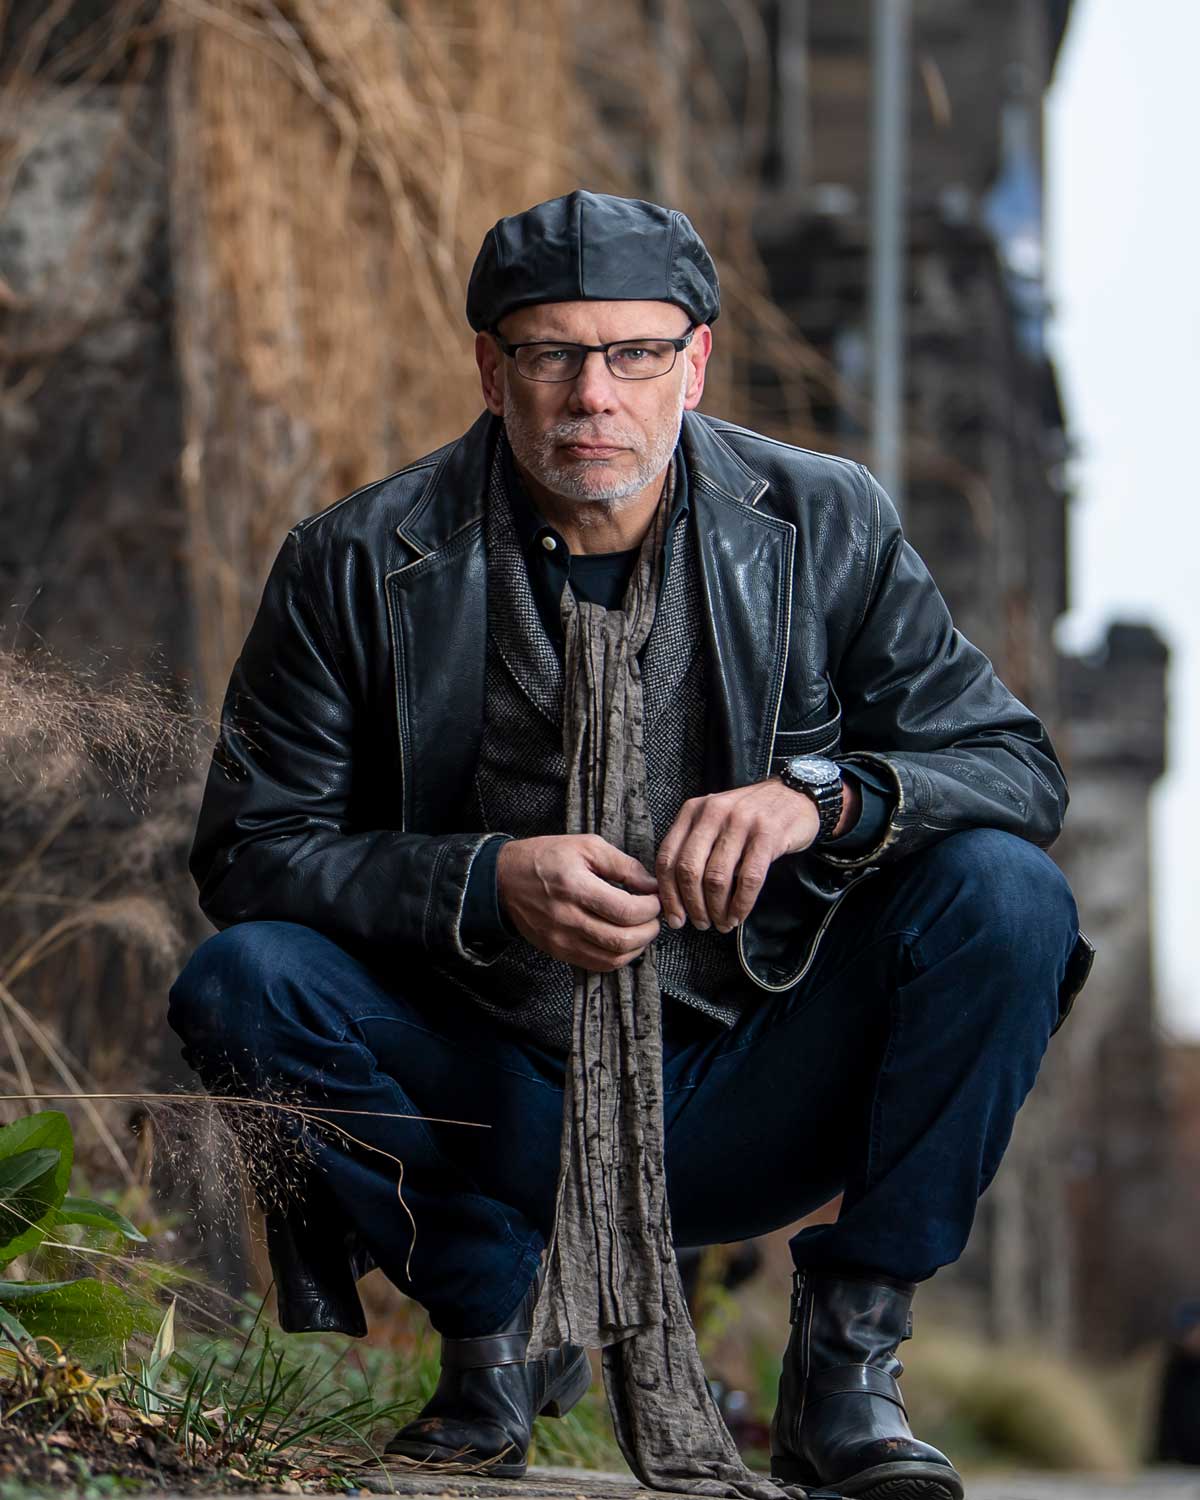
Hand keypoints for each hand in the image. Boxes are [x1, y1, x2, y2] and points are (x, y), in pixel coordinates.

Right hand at [496, 834, 661, 972]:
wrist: (503, 880)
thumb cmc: (545, 857)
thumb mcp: (585, 846)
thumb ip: (622, 864)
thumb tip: (651, 884)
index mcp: (575, 886)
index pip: (626, 911)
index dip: (650, 908)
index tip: (655, 898)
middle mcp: (567, 917)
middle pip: (622, 939)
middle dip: (649, 929)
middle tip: (654, 916)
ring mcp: (561, 939)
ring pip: (612, 958)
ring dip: (637, 946)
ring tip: (641, 928)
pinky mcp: (558, 951)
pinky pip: (597, 965)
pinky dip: (618, 957)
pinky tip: (623, 941)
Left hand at [655, 776, 859, 932]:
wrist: (796, 795)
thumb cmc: (751, 815)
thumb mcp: (715, 820)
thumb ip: (694, 846)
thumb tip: (675, 895)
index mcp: (693, 810)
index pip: (668, 857)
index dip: (669, 894)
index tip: (675, 918)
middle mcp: (713, 813)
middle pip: (689, 869)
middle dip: (692, 905)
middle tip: (701, 924)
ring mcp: (741, 822)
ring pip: (717, 877)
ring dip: (717, 909)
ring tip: (722, 923)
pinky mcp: (767, 834)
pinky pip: (748, 879)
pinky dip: (741, 904)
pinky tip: (739, 915)